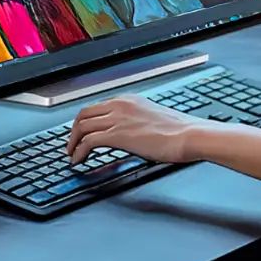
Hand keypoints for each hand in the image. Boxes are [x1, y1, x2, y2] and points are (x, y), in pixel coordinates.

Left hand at [65, 94, 207, 164]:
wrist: (189, 135)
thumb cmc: (180, 131)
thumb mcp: (153, 119)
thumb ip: (137, 122)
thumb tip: (132, 135)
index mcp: (129, 100)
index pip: (97, 107)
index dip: (86, 121)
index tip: (82, 132)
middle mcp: (120, 105)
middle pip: (84, 114)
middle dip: (74, 131)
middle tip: (72, 144)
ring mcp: (118, 118)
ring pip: (82, 126)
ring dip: (73, 142)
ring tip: (72, 155)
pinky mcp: (118, 134)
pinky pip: (88, 141)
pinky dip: (78, 151)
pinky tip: (78, 160)